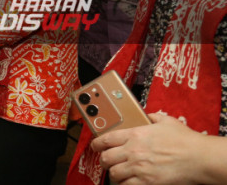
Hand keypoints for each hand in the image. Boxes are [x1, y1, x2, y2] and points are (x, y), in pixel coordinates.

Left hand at [92, 113, 209, 184]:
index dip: (96, 144)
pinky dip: (125, 184)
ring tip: (117, 173)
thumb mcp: (166, 121)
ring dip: (114, 174)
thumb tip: (148, 115)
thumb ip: (153, 117)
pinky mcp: (147, 181)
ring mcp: (139, 167)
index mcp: (135, 134)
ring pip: (114, 173)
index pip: (105, 139)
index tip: (95, 146)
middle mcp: (133, 150)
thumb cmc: (184, 140)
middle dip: (104, 160)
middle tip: (106, 161)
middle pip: (106, 158)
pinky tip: (128, 182)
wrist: (198, 157)